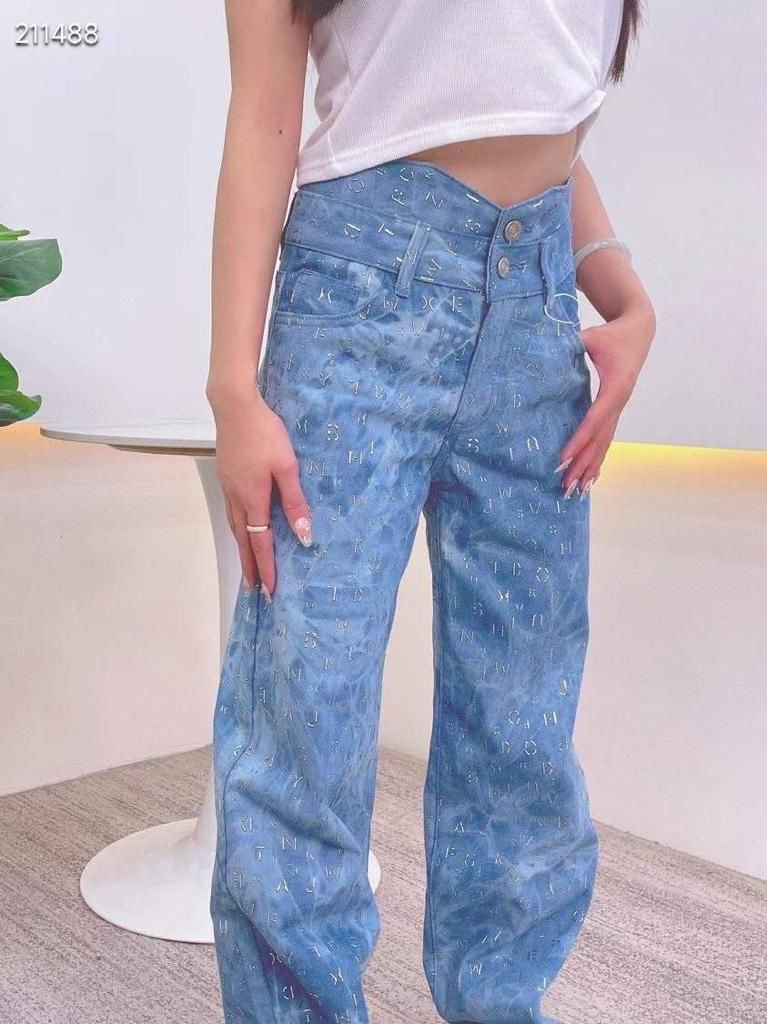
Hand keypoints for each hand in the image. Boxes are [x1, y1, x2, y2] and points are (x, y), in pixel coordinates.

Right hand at [212, 393, 312, 599]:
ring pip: (234, 525)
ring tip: (247, 564)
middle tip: (253, 589)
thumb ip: (295, 502)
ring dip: (241, 547)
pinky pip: (231, 510)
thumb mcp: (287, 467)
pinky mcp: (225, 473)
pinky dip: (238, 527)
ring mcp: (227, 485)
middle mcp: (236, 497)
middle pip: (243, 539)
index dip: (266, 568)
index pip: (260, 543)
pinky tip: (243, 525)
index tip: (269, 590)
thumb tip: (303, 536)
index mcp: (253, 499)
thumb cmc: (265, 433)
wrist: (234, 405)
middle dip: (249, 566)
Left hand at [556, 301, 655, 499]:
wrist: (638, 330)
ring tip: (577, 490)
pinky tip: (591, 477)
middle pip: (599, 440)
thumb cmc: (612, 333)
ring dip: (591, 467)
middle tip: (565, 485)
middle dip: (582, 464)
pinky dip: (598, 457)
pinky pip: (606, 437)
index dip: (578, 441)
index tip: (563, 458)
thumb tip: (546, 355)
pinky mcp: (615, 409)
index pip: (593, 421)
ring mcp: (619, 408)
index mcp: (614, 389)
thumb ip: (572, 347)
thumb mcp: (591, 337)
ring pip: (604, 443)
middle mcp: (618, 403)